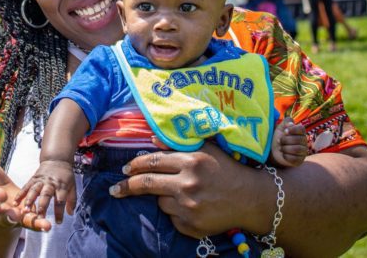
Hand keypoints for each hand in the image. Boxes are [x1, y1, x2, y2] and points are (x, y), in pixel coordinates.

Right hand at [16, 160, 76, 225]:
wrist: (57, 160)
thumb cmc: (65, 176)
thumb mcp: (73, 186)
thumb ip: (72, 200)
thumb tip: (71, 213)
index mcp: (61, 186)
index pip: (61, 200)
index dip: (59, 212)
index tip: (58, 222)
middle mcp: (50, 183)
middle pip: (46, 195)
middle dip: (42, 206)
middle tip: (39, 218)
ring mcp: (41, 181)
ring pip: (34, 190)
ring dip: (29, 201)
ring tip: (25, 211)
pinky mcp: (33, 179)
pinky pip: (26, 187)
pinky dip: (20, 194)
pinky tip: (15, 202)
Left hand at [109, 139, 271, 237]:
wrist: (251, 199)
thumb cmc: (228, 170)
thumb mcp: (208, 149)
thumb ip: (180, 144)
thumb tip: (152, 140)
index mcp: (191, 161)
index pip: (153, 162)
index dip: (136, 165)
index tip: (125, 169)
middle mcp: (188, 185)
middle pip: (147, 184)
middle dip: (127, 186)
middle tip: (115, 189)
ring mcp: (189, 208)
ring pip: (160, 203)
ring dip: (162, 198)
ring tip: (177, 194)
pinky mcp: (192, 226)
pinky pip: (173, 219)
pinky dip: (175, 213)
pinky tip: (189, 207)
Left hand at [271, 118, 307, 167]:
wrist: (274, 151)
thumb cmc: (279, 138)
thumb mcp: (281, 127)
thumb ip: (286, 122)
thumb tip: (291, 124)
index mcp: (300, 132)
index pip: (301, 128)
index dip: (293, 129)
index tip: (284, 132)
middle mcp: (304, 142)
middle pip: (298, 139)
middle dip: (285, 140)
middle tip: (279, 141)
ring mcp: (303, 152)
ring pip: (296, 149)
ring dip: (285, 148)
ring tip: (280, 148)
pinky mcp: (299, 160)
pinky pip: (294, 158)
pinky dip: (286, 156)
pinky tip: (283, 154)